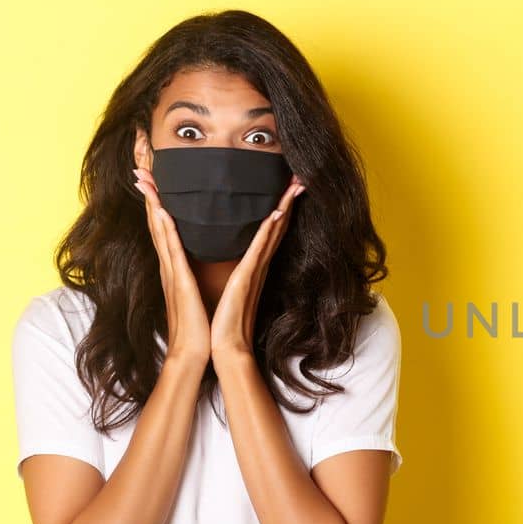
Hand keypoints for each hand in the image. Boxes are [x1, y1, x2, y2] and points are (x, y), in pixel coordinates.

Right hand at [134, 166, 211, 366]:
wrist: (197, 352)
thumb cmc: (200, 322)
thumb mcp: (198, 288)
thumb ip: (195, 269)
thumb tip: (200, 251)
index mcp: (176, 263)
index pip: (164, 221)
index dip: (157, 194)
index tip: (151, 168)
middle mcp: (170, 263)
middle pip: (155, 217)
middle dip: (149, 187)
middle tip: (138, 156)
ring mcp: (172, 272)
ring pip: (159, 228)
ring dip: (153, 199)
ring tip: (144, 172)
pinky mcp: (179, 283)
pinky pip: (172, 252)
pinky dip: (166, 230)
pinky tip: (162, 210)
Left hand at [210, 175, 306, 358]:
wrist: (224, 346)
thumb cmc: (223, 320)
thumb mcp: (226, 288)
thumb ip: (232, 271)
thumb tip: (228, 257)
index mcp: (252, 265)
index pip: (268, 230)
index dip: (279, 206)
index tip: (287, 186)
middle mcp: (258, 264)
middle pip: (277, 225)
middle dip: (288, 199)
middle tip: (300, 177)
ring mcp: (255, 270)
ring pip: (273, 231)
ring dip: (284, 206)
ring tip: (295, 185)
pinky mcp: (247, 277)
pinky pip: (260, 249)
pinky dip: (269, 230)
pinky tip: (276, 213)